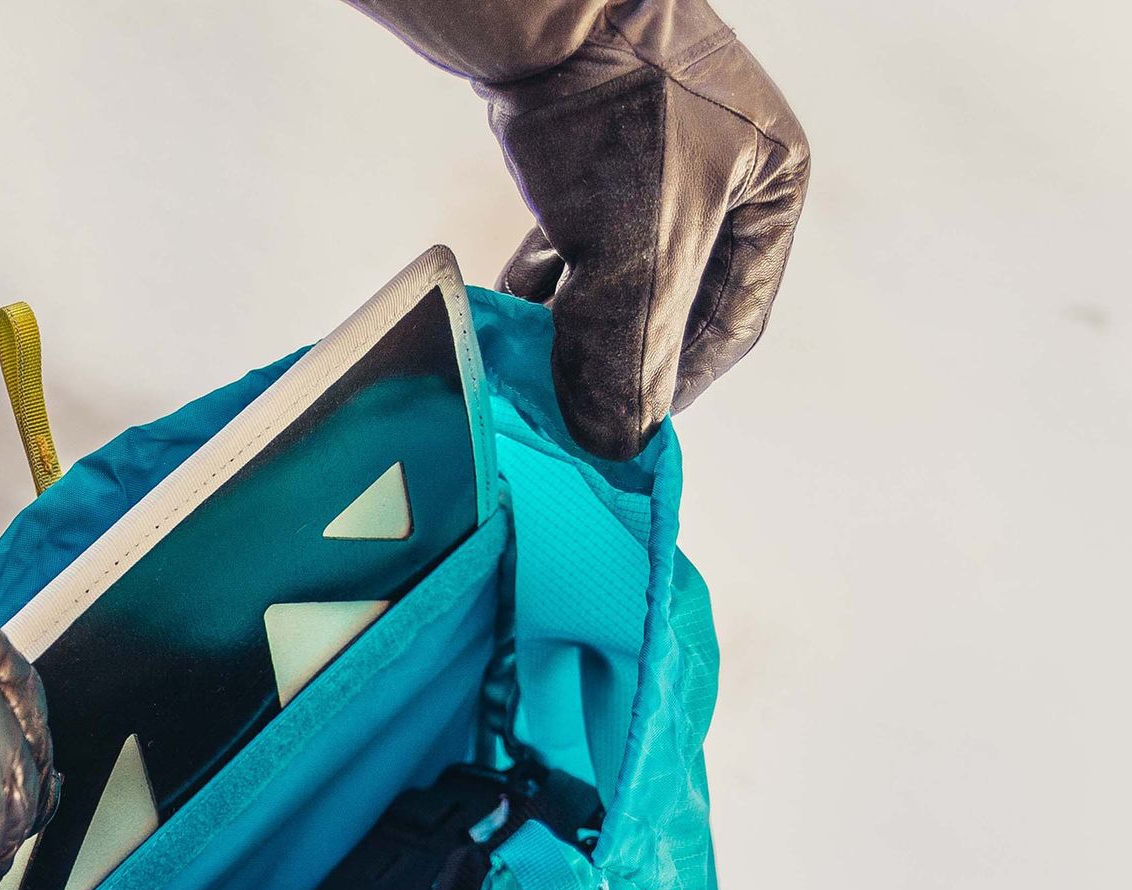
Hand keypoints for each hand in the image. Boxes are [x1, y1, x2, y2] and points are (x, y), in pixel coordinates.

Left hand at [482, 0, 808, 458]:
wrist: (548, 7)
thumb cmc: (621, 116)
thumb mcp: (635, 258)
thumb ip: (628, 359)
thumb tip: (616, 445)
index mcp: (775, 187)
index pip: (734, 320)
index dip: (678, 384)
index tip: (627, 428)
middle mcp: (729, 168)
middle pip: (671, 298)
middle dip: (616, 352)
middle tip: (570, 404)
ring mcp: (662, 152)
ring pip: (620, 268)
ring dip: (575, 323)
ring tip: (534, 367)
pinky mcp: (600, 142)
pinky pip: (582, 235)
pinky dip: (550, 280)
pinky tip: (515, 315)